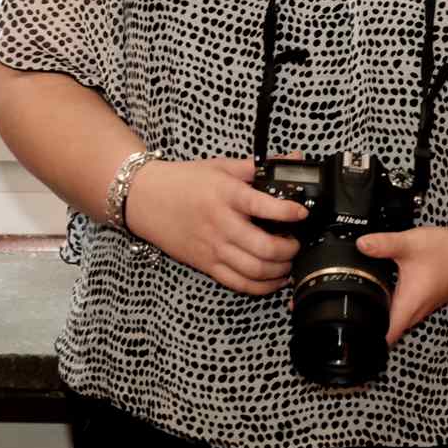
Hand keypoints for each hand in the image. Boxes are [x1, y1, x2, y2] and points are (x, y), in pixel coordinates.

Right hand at [124, 157, 307, 294]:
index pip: (264, 206)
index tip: (302, 213)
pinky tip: (274, 280)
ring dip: (280, 271)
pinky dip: (261, 286)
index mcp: (227, 195)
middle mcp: (221, 224)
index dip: (289, 212)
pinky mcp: (205, 264)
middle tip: (297, 243)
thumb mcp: (221, 167)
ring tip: (289, 262)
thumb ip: (257, 167)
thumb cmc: (185, 181)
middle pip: (264, 248)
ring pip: (255, 270)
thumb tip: (293, 160)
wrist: (145, 199)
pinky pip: (238, 283)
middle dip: (290, 250)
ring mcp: (213, 247)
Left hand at [355, 225, 447, 344]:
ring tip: (366, 300)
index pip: (385, 337)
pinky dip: (396, 303)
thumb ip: (382, 244)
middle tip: (350, 314)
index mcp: (409, 305)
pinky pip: (408, 309)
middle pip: (389, 331)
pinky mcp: (428, 299)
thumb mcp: (409, 244)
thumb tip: (361, 244)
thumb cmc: (447, 251)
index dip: (367, 341)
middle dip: (371, 326)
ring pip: (399, 319)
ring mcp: (424, 307)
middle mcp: (417, 312)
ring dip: (384, 314)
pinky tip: (388, 287)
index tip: (351, 336)